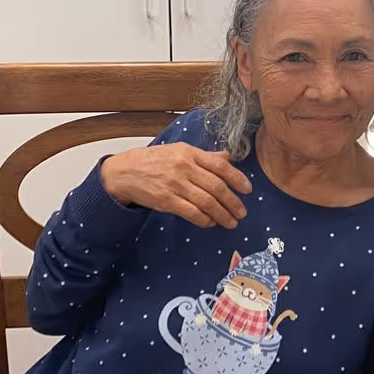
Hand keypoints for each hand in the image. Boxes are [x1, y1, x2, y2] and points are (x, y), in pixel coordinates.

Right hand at [100, 143, 251, 228]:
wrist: (125, 172)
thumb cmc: (153, 160)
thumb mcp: (179, 150)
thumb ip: (204, 156)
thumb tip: (227, 157)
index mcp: (190, 153)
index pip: (220, 166)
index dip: (238, 178)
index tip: (248, 190)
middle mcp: (184, 168)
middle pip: (217, 186)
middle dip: (233, 201)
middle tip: (242, 212)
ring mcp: (176, 185)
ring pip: (207, 202)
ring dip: (222, 214)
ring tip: (231, 222)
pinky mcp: (167, 201)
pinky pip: (192, 213)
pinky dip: (204, 220)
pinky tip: (211, 223)